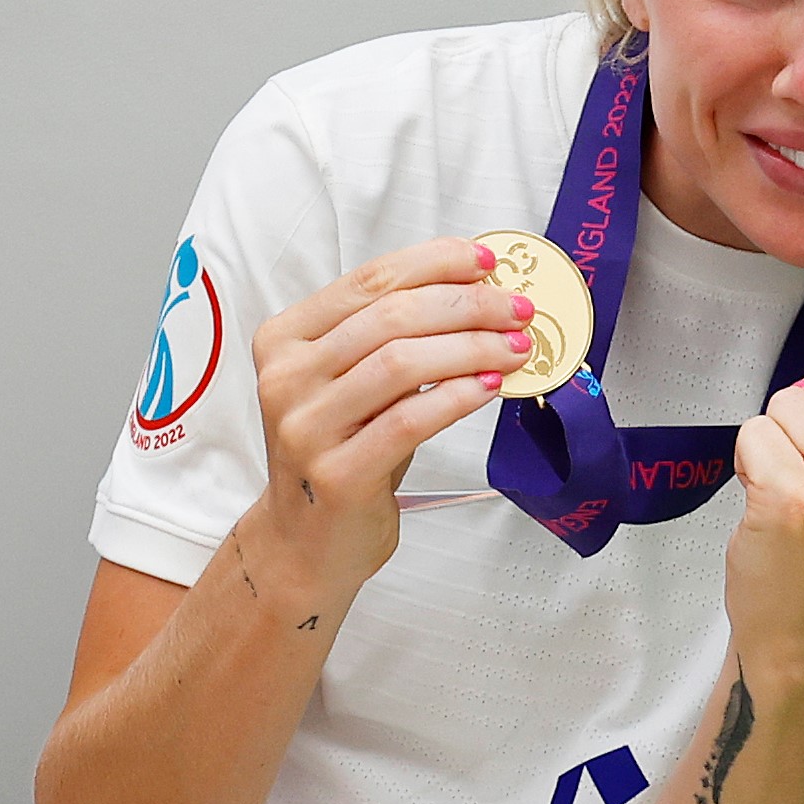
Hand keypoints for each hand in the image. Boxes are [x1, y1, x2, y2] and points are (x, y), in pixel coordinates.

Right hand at [249, 238, 534, 597]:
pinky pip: (409, 420)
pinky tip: (491, 387)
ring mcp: (306, 426)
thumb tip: (478, 290)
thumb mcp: (356, 383)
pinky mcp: (336, 473)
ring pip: (401, 361)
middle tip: (517, 309)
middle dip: (468, 304)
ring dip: (472, 347)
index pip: (369, 280)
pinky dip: (458, 397)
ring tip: (516, 347)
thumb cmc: (345, 449)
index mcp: (286, 339)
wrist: (307, 540)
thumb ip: (394, 336)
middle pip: (391, 315)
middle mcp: (286, 377)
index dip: (435, 262)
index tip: (487, 262)